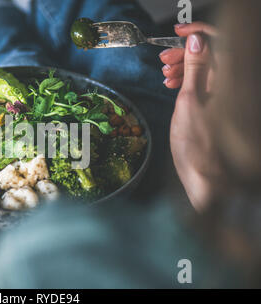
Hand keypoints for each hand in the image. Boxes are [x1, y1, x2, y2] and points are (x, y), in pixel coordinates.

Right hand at [168, 25, 228, 210]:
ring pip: (206, 69)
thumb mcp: (190, 102)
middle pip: (212, 54)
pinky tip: (173, 86)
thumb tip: (198, 41)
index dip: (199, 33)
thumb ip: (195, 68)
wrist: (204, 178)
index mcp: (230, 81)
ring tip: (165, 76)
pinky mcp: (218, 107)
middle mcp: (232, 86)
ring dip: (185, 67)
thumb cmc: (196, 147)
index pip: (220, 42)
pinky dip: (189, 81)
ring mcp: (225, 97)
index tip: (179, 34)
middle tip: (164, 60)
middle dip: (187, 52)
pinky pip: (205, 83)